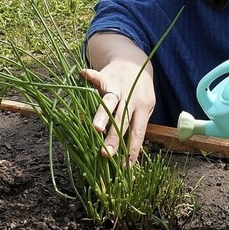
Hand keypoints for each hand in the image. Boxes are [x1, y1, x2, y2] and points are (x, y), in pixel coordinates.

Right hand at [83, 34, 155, 163]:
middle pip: (122, 121)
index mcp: (143, 108)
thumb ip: (136, 125)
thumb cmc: (139, 92)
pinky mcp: (107, 76)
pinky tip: (83, 74)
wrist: (135, 63)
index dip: (132, 149)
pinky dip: (91, 76)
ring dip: (102, 114)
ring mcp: (119, 87)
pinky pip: (98, 77)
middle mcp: (131, 99)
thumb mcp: (145, 107)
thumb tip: (128, 154)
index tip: (125, 167)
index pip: (138, 132)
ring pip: (110, 103)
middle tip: (106, 154)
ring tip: (95, 128)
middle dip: (113, 138)